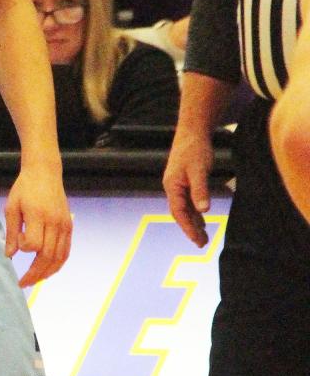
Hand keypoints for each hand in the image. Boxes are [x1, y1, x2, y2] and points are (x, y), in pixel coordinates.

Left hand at [4, 163, 72, 286]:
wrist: (45, 173)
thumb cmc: (24, 188)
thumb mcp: (12, 207)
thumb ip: (12, 231)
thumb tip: (9, 255)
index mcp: (38, 216)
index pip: (33, 244)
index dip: (24, 248)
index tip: (17, 243)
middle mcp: (55, 223)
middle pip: (47, 256)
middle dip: (35, 273)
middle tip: (23, 282)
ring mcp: (65, 226)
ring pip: (59, 257)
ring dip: (47, 272)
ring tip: (35, 280)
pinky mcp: (69, 226)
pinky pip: (66, 251)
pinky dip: (58, 263)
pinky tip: (48, 270)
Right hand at [162, 126, 212, 246]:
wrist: (192, 132)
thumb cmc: (195, 149)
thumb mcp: (199, 170)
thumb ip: (200, 190)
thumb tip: (204, 210)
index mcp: (172, 186)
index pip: (179, 212)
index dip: (188, 228)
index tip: (198, 241)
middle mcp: (172, 187)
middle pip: (180, 213)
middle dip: (190, 229)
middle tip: (202, 244)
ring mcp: (177, 184)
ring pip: (184, 208)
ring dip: (193, 222)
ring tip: (203, 236)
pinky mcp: (184, 181)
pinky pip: (188, 201)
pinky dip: (195, 212)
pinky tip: (202, 218)